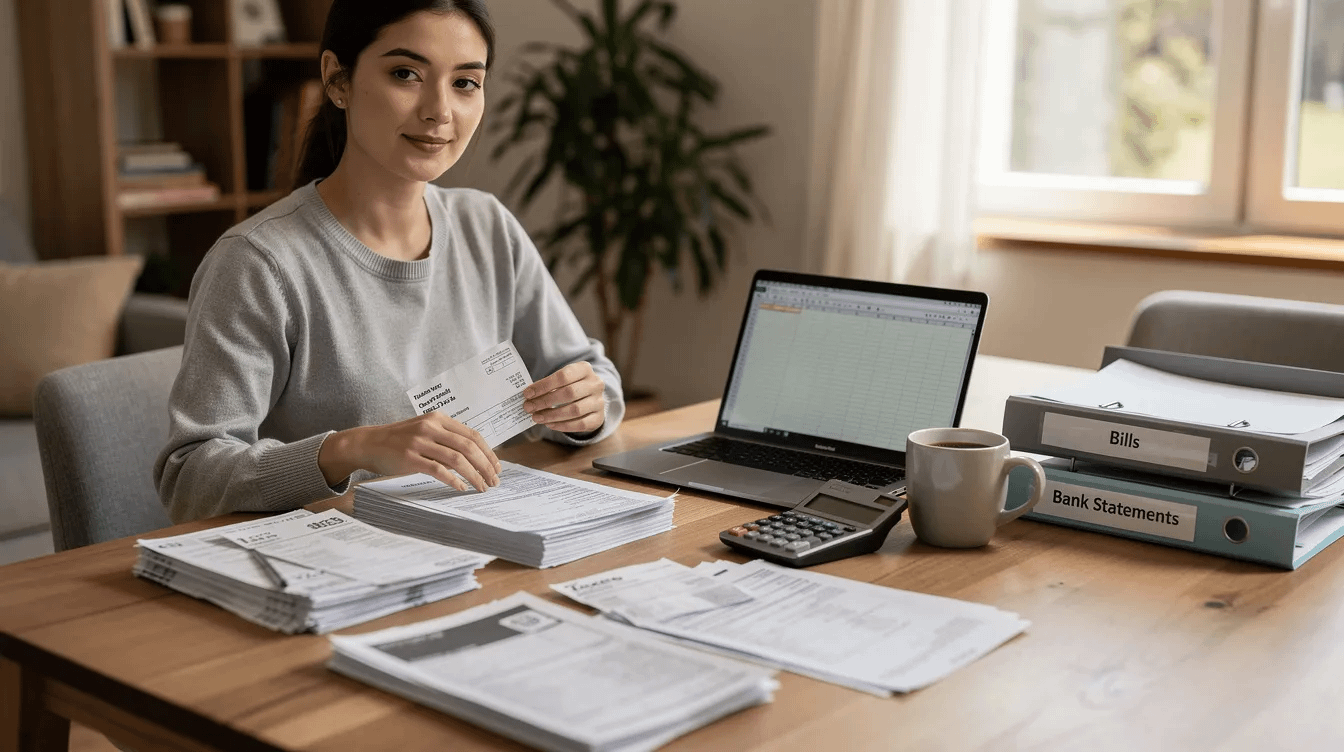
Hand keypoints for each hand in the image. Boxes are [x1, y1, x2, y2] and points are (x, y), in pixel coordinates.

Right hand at [319, 412, 501, 491]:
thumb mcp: (425, 431)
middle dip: (485, 466)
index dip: (489, 453)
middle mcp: (431, 427)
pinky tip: (461, 487)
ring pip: (457, 460)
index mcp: (439, 419)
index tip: (497, 467)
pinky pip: (438, 470)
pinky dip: (453, 480)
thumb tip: (475, 457)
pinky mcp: (410, 457)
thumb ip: (447, 439)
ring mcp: (420, 442)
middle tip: (494, 481)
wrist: (369, 443)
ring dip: (474, 475)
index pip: (473, 436)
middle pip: (469, 448)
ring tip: (481, 487)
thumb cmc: (399, 440)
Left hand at [523, 362, 606, 433]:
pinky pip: (580, 424)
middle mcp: (595, 384)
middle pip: (569, 393)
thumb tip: (529, 397)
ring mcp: (599, 402)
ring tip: (537, 417)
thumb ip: (548, 385)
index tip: (527, 394)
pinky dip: (563, 426)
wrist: (591, 398)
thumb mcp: (563, 379)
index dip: (543, 386)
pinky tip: (550, 424)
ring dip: (552, 415)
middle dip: (545, 401)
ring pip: (574, 410)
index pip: (563, 376)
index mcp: (585, 369)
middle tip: (529, 407)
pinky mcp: (599, 418)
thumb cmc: (571, 386)